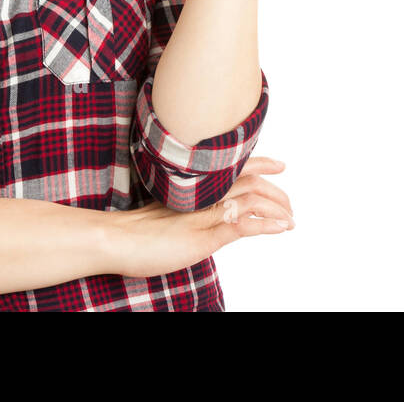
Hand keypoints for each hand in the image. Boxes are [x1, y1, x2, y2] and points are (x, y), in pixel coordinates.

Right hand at [106, 157, 293, 278]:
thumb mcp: (165, 217)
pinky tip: (281, 227)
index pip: (233, 169)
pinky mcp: (204, 236)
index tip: (278, 164)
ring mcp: (204, 215)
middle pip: (248, 180)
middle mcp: (202, 196)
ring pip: (251, 199)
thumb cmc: (132, 233)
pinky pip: (243, 225)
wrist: (112, 239)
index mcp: (193, 189)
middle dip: (274, 188)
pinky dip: (266, 224)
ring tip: (290, 218)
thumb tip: (199, 217)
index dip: (259, 163)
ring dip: (277, 207)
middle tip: (290, 200)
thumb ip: (185, 213)